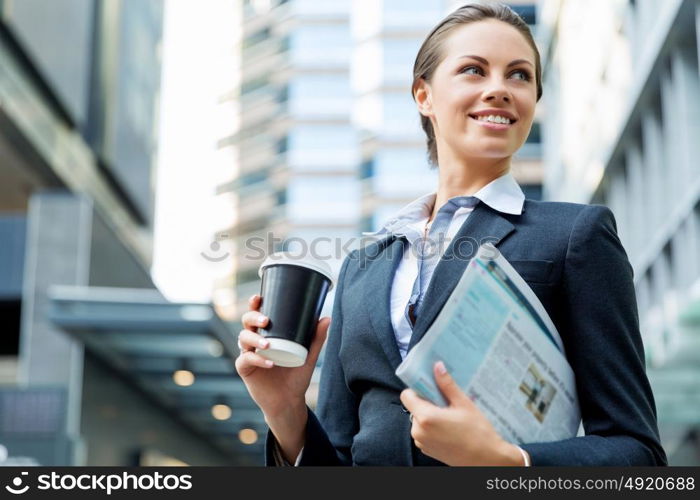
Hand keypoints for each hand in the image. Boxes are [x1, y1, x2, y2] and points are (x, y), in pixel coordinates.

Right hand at [235, 294, 329, 419]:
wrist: (289, 401)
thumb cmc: (296, 377)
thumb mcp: (309, 356)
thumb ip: (316, 339)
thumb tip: (326, 318)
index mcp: (266, 334)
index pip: (257, 315)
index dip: (254, 305)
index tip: (259, 297)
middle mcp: (254, 342)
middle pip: (246, 323)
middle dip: (253, 318)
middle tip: (266, 321)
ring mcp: (248, 355)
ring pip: (243, 339)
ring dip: (254, 339)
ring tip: (268, 345)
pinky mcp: (245, 369)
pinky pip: (246, 360)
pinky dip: (257, 360)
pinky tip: (269, 362)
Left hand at [400, 360, 527, 465]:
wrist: (486, 460)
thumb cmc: (478, 433)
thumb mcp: (464, 404)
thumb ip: (447, 385)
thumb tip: (437, 367)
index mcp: (425, 417)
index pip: (407, 396)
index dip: (417, 389)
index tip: (430, 388)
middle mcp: (418, 431)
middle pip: (414, 407)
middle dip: (427, 403)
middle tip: (446, 403)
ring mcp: (422, 443)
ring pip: (419, 420)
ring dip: (430, 416)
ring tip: (451, 417)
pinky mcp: (427, 450)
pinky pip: (424, 432)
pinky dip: (432, 428)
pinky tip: (450, 428)